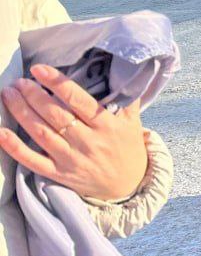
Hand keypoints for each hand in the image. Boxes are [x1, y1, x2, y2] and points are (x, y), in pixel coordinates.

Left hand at [0, 64, 147, 202]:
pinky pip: (33, 161)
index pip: (79, 101)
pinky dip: (15, 148)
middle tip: (20, 81)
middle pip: (55, 115)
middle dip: (34, 95)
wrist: (128, 186)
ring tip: (9, 94)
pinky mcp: (59, 174)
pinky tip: (1, 132)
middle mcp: (88, 142)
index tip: (39, 69)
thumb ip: (126, 100)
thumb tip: (121, 72)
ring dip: (22, 112)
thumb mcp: (133, 123)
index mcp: (106, 126)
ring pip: (41, 133)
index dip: (58, 83)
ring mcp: (71, 159)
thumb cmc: (128, 149)